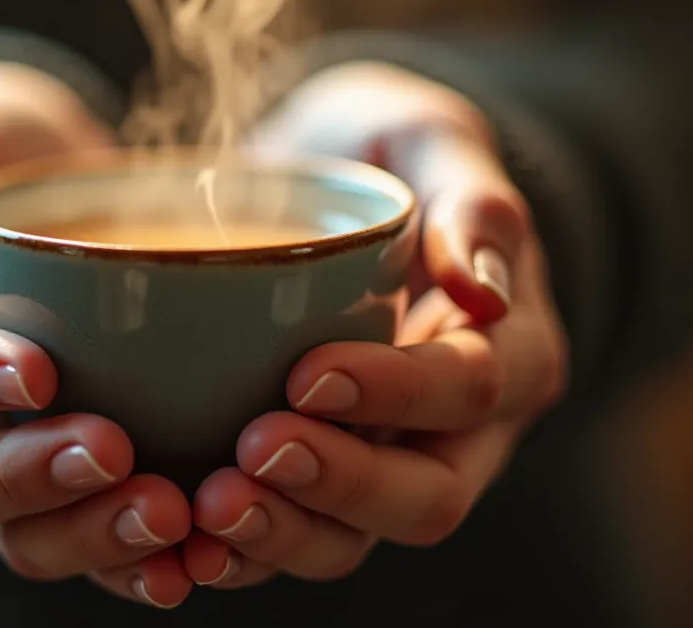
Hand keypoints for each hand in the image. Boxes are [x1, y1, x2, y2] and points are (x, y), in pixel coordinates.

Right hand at [0, 63, 192, 607]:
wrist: (50, 186)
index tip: (34, 368)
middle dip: (27, 477)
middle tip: (112, 450)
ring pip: (18, 536)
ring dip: (91, 536)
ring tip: (171, 514)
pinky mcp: (59, 486)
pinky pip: (86, 544)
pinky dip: (137, 564)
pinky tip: (193, 560)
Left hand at [184, 62, 567, 586]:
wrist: (319, 187)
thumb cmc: (386, 155)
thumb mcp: (431, 138)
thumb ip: (472, 197)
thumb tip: (483, 285)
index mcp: (509, 350)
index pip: (471, 389)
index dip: (395, 394)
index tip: (308, 371)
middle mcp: (458, 431)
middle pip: (425, 496)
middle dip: (339, 484)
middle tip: (253, 449)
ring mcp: (387, 467)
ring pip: (354, 539)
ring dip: (282, 534)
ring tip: (208, 507)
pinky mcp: (317, 483)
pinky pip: (289, 540)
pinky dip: (238, 555)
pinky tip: (183, 545)